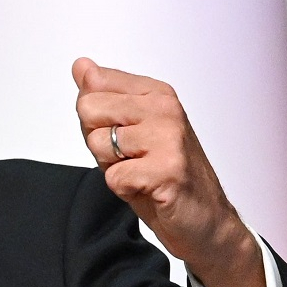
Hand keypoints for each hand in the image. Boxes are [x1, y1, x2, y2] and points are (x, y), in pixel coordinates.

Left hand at [71, 57, 270, 286]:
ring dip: (113, 167)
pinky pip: (113, 176)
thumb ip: (104, 98)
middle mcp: (165, 108)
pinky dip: (124, 189)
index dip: (96, 120)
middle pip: (88, 109)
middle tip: (131, 159)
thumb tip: (80, 65)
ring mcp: (169, 138)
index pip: (92, 87)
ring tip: (142, 173)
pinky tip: (149, 189)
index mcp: (156, 93)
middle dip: (99, 143)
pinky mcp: (167, 170)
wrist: (206, 222)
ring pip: (98, 144)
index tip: (124, 134)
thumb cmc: (165, 174)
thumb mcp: (130, 129)